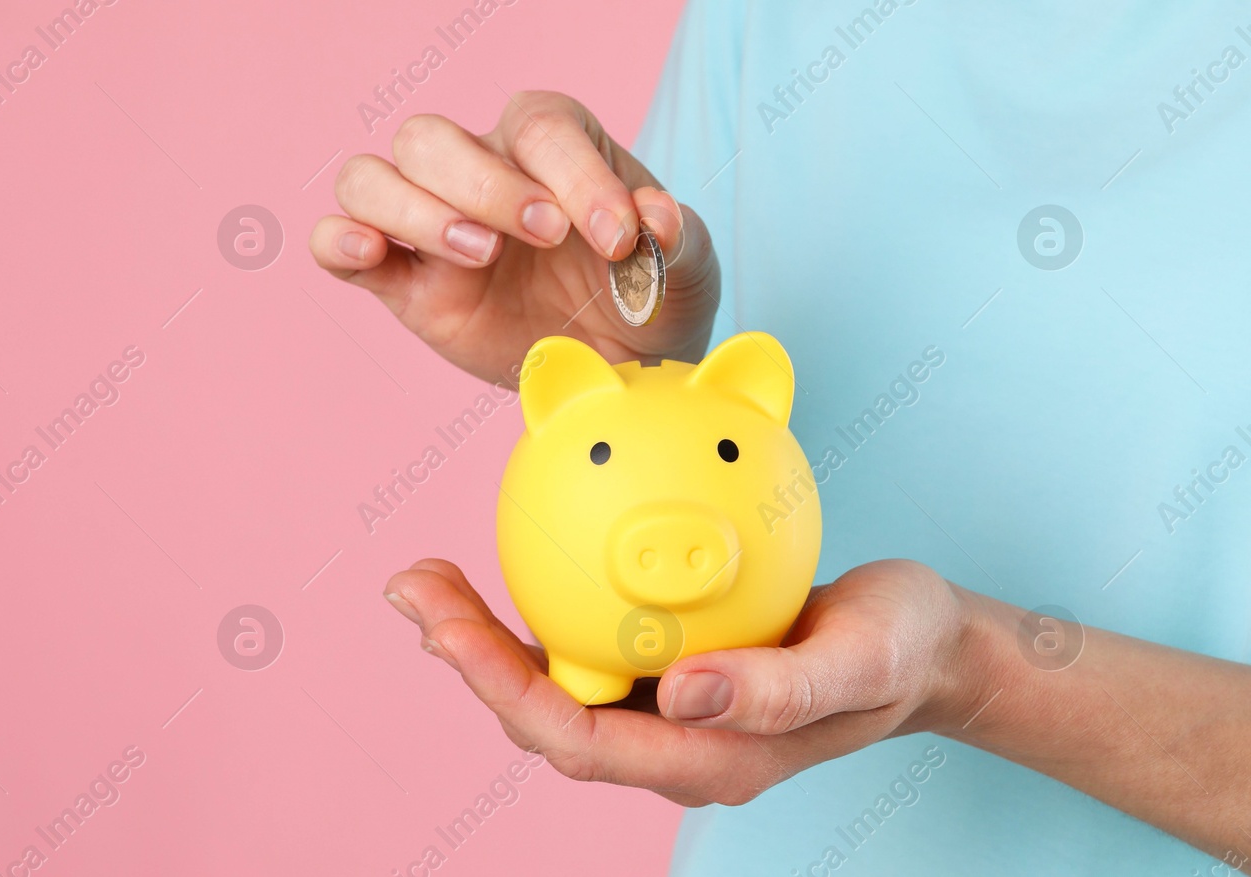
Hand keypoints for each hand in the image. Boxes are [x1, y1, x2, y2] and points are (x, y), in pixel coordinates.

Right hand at [310, 91, 719, 384]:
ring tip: (480, 257)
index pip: (539, 127)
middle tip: (548, 239)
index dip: (576, 175)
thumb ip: (679, 241)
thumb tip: (656, 219)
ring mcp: (429, 225)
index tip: (620, 238)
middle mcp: (477, 168)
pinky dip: (340, 242)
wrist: (624, 364)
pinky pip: (335, 244)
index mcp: (549, 142)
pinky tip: (372, 256)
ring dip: (414, 211)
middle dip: (486, 185)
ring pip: (369, 178)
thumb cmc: (650, 298)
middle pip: (430, 137)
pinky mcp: (402, 283)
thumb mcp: (686, 273)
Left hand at [382, 558, 981, 805]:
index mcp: (707, 759)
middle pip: (544, 714)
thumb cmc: (900, 651)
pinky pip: (585, 643)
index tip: (446, 630)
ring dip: (482, 636)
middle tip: (414, 586)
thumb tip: (683, 696)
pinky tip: (504, 558)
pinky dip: (532, 608)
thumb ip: (778, 690)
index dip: (503, 691)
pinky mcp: (666, 667)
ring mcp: (663, 708)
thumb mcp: (861, 662)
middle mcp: (671, 741)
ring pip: (552, 681)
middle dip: (468, 659)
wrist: (924, 643)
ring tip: (428, 577)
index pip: (579, 738)